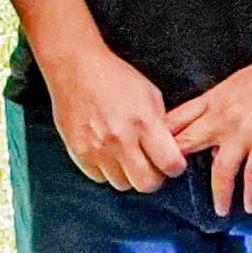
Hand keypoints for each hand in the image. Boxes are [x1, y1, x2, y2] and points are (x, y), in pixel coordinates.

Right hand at [41, 33, 176, 193]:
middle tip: (150, 165)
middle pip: (146, 184)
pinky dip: (105, 170)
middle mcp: (120, 138)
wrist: (76, 68)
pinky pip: (99, 177)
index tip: (171, 163)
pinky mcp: (78, 152)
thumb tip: (170, 150)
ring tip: (125, 156)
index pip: (170, 164)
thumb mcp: (150, 94)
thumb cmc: (115, 78)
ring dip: (127, 174)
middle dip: (153, 178)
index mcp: (144, 122)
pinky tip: (106, 152)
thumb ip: (161, 125)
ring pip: (122, 184)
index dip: (175, 167)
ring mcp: (97, 148)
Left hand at [163, 47, 251, 215]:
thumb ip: (216, 113)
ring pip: (221, 169)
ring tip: (220, 211)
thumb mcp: (233, 88)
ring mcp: (244, 130)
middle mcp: (221, 117)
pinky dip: (251, 193)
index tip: (151, 159)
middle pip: (186, 146)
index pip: (173, 122)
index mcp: (211, 101)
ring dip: (219, 194)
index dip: (158, 141)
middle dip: (174, 169)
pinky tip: (249, 206)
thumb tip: (209, 144)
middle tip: (173, 192)